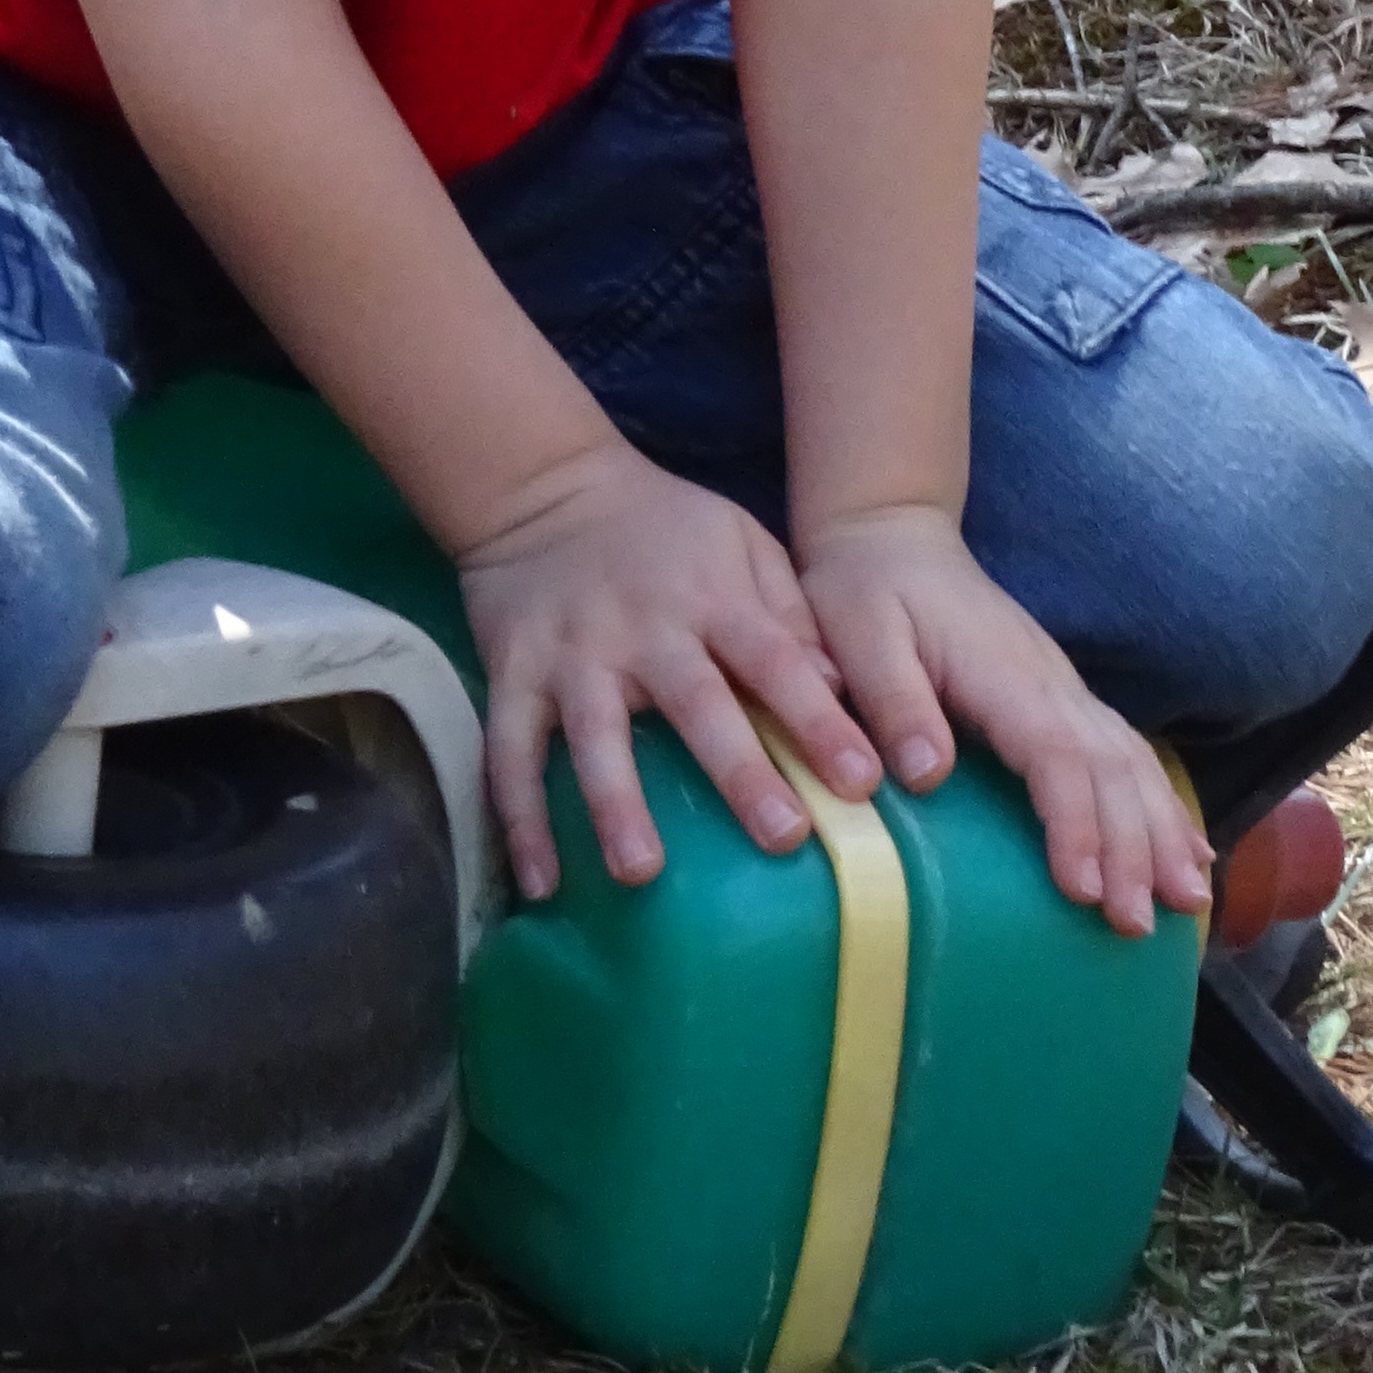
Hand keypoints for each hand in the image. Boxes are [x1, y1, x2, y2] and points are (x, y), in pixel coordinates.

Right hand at [458, 440, 890, 903]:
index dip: (818, 720)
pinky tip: (540, 881)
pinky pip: (510, 752)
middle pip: (695, 705)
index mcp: (710, 597)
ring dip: (616, 804)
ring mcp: (572, 656)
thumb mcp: (739, 540)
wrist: (543, 490)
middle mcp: (643, 630)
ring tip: (639, 873)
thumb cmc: (662, 529)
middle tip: (783, 838)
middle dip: (740, 772)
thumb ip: (788, 609)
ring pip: (594, 736)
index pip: (774, 661)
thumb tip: (839, 688)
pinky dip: (518, 817)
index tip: (862, 781)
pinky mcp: (512, 676)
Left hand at [794, 504, 1210, 939]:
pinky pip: (1129, 755)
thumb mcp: (857, 633)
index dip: (1075, 824)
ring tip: (1188, 904)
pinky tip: (1187, 854)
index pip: (1056, 755)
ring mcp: (1064, 689)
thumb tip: (926, 775)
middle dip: (1134, 849)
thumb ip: (893, 699)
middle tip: (1139, 925)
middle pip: (1111, 770)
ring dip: (1164, 834)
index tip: (1082, 889)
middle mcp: (1050, 683)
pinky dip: (1163, 807)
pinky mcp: (1063, 699)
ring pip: (1134, 764)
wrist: (892, 537)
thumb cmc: (865, 591)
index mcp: (1002, 674)